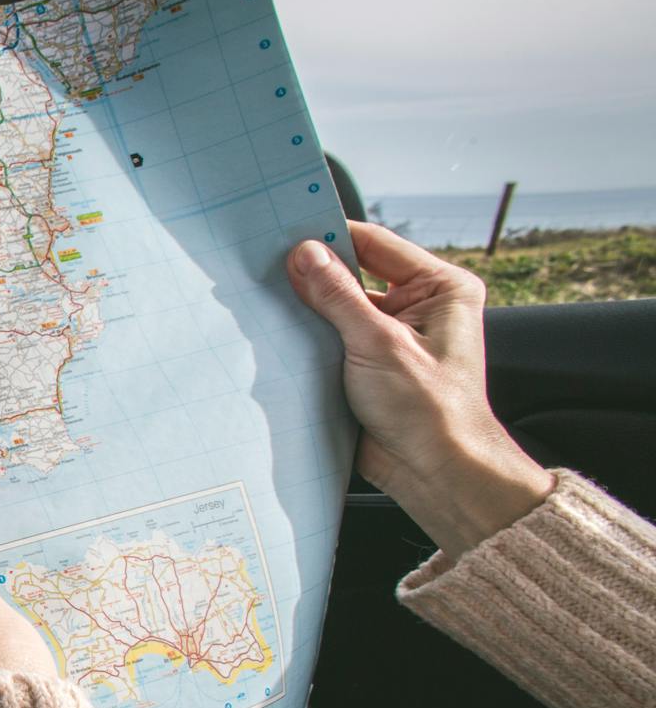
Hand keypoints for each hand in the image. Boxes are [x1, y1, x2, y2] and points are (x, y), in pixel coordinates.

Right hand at [289, 222, 551, 557]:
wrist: (435, 473)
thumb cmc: (431, 411)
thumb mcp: (380, 344)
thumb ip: (338, 296)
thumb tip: (305, 254)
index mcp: (440, 287)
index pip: (375, 244)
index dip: (331, 237)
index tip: (286, 234)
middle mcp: (419, 305)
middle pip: (354, 273)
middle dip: (314, 275)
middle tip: (269, 268)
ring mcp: (392, 335)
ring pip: (338, 306)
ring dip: (308, 309)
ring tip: (268, 301)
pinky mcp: (368, 363)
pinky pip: (331, 337)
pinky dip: (307, 337)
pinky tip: (278, 334)